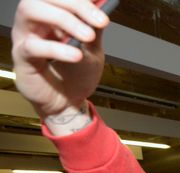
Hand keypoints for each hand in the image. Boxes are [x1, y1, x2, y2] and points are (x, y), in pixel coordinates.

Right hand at [11, 0, 108, 127]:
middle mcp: (35, 22)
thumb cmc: (76, 73)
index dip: (80, 2)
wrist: (69, 102)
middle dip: (74, 5)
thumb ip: (94, 29)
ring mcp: (25, 37)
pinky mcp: (22, 57)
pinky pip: (33, 46)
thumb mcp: (92, 49)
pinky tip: (76, 55)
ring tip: (87, 36)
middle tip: (98, 22)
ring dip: (63, 19)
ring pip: (31, 11)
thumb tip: (100, 11)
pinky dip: (57, 48)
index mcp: (51, 16)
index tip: (103, 15)